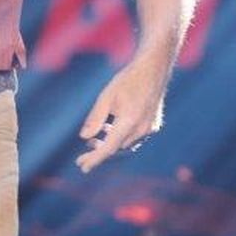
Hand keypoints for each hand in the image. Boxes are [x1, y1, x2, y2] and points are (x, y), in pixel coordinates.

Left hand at [76, 52, 169, 172]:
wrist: (153, 69)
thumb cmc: (127, 80)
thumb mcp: (106, 97)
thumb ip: (95, 118)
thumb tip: (84, 137)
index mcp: (129, 121)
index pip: (109, 147)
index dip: (95, 159)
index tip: (82, 167)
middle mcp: (142, 128)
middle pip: (117, 148)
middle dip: (99, 152)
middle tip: (83, 155)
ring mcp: (150, 128)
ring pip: (126, 145)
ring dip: (110, 144)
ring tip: (94, 139)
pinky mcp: (153, 125)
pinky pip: (134, 138)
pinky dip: (120, 138)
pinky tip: (109, 129)